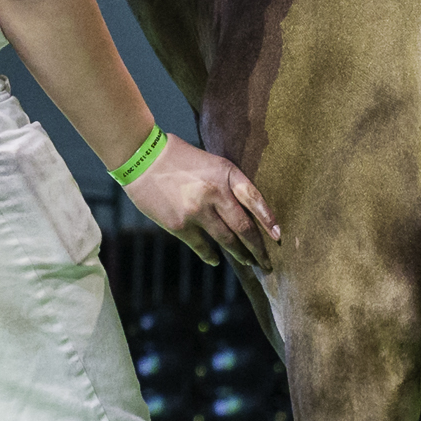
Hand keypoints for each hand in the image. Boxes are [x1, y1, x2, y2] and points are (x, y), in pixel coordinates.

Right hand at [125, 138, 279, 266]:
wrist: (141, 158)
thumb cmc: (178, 157)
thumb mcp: (211, 162)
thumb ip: (227, 183)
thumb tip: (245, 210)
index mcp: (226, 173)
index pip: (256, 199)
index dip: (269, 220)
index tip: (278, 236)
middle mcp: (215, 193)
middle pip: (244, 227)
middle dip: (258, 248)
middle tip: (267, 262)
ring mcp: (197, 211)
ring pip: (226, 240)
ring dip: (240, 254)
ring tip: (248, 262)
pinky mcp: (179, 225)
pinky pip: (201, 246)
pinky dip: (211, 255)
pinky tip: (216, 260)